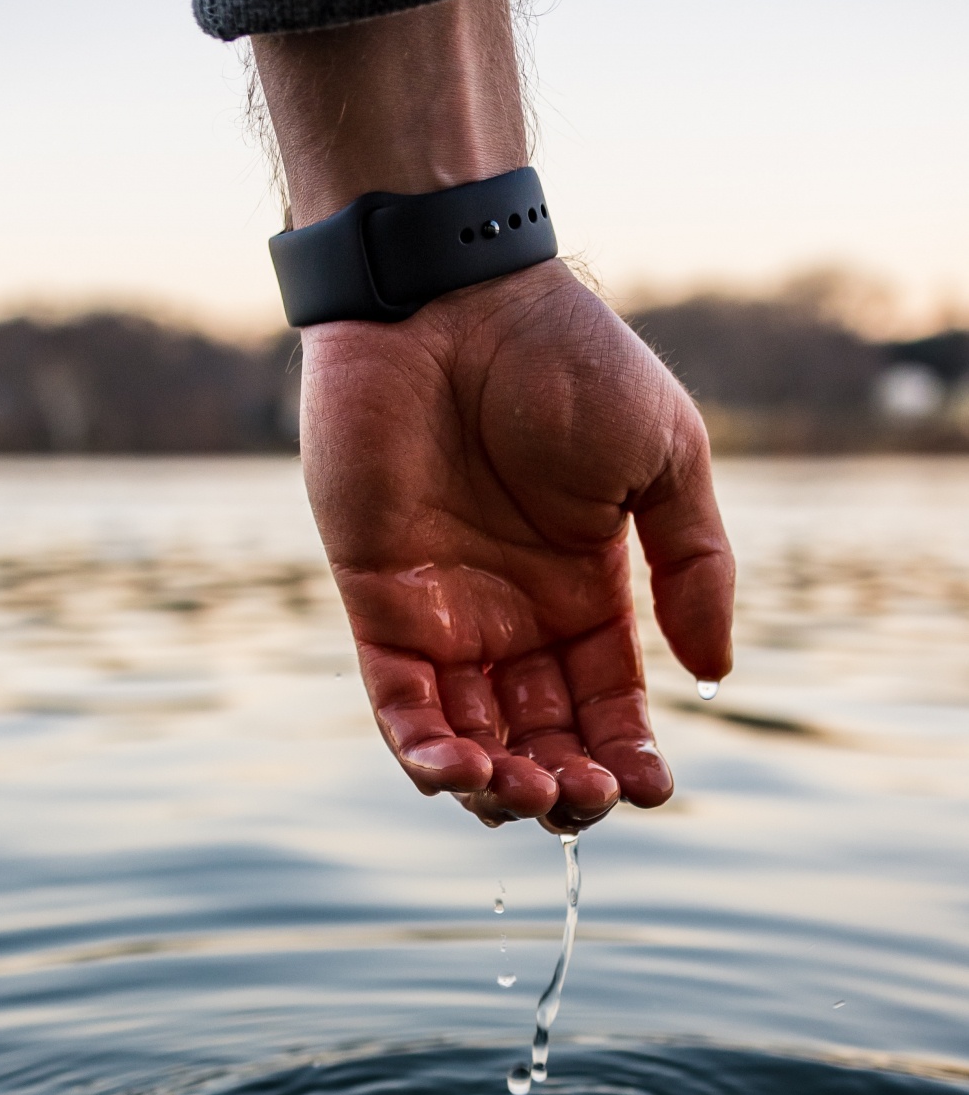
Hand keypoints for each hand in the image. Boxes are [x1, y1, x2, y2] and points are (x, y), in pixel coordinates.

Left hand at [299, 262, 734, 827]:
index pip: (606, 707)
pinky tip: (458, 773)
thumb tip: (716, 673)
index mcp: (586, 595)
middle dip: (565, 787)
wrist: (452, 297)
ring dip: (498, 786)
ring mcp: (444, 616)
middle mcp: (515, 620)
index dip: (628, 758)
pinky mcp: (378, 604)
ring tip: (527, 790)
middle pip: (540, 740)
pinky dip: (423, 751)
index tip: (654, 788)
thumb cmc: (566, 358)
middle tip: (584, 797)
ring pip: (469, 741)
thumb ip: (695, 565)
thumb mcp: (665, 458)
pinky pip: (398, 704)